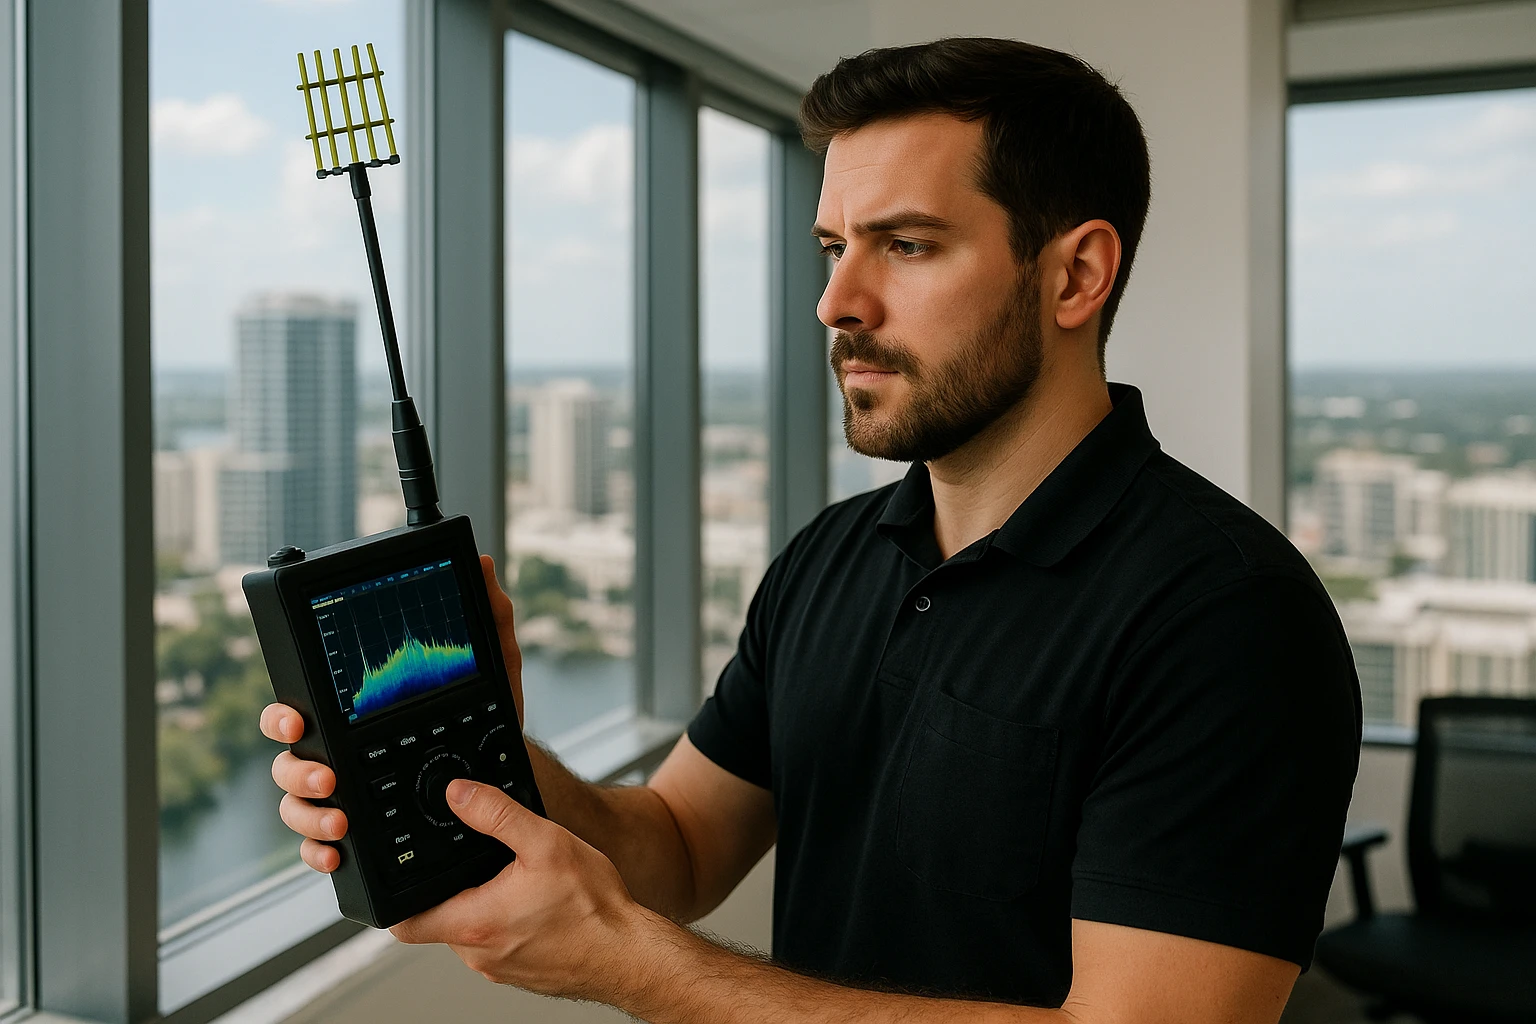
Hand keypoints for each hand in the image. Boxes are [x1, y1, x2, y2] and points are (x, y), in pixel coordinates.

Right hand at [259, 553, 526, 874]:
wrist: (504, 778)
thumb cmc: (487, 716)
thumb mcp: (493, 667)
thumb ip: (488, 616)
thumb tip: (483, 566)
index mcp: (353, 712)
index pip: (299, 707)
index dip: (283, 716)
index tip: (298, 721)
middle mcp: (338, 751)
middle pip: (287, 761)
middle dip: (296, 769)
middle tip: (328, 776)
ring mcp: (341, 793)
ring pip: (296, 805)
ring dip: (308, 814)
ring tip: (341, 818)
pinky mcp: (354, 829)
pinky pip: (316, 845)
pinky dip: (316, 851)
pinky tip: (335, 852)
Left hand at [390, 779, 658, 1001]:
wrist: (631, 955)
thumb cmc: (595, 909)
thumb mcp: (545, 842)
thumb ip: (496, 814)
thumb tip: (459, 794)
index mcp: (474, 923)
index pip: (404, 922)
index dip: (399, 896)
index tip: (410, 873)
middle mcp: (479, 954)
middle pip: (439, 920)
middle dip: (456, 888)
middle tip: (487, 864)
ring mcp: (499, 969)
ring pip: (471, 931)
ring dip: (485, 905)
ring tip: (520, 882)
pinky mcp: (521, 974)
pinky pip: (499, 944)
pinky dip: (509, 922)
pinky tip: (539, 905)